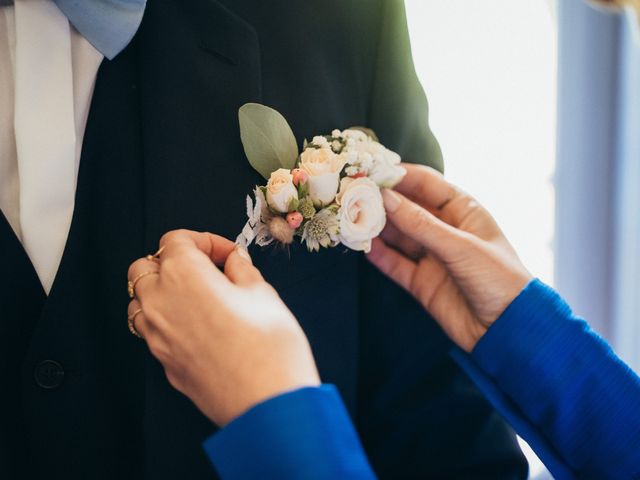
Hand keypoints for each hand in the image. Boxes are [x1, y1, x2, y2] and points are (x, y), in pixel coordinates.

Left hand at [127, 230, 319, 425]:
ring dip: (162, 290)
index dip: (206, 241)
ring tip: (199, 296)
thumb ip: (242, 270)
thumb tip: (235, 261)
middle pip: (145, 266)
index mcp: (183, 274)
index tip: (228, 254)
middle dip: (173, 261)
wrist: (266, 403)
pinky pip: (152, 330)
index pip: (176, 239)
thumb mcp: (263, 294)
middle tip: (209, 269)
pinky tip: (198, 325)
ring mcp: (156, 335)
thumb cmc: (267, 349)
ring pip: (140, 300)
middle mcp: (160, 302)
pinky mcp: (163, 362)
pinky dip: (166, 319)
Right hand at [367, 164, 532, 351]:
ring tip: (351, 217)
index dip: (400, 176)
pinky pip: (395, 264)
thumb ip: (421, 225)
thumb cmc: (499, 279)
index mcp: (463, 212)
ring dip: (376, 227)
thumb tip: (387, 199)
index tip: (372, 170)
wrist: (508, 331)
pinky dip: (379, 255)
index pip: (427, 184)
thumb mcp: (460, 247)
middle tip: (353, 193)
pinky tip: (363, 245)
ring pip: (398, 236)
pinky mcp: (421, 282)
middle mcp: (445, 230)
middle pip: (407, 209)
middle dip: (382, 201)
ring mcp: (432, 256)